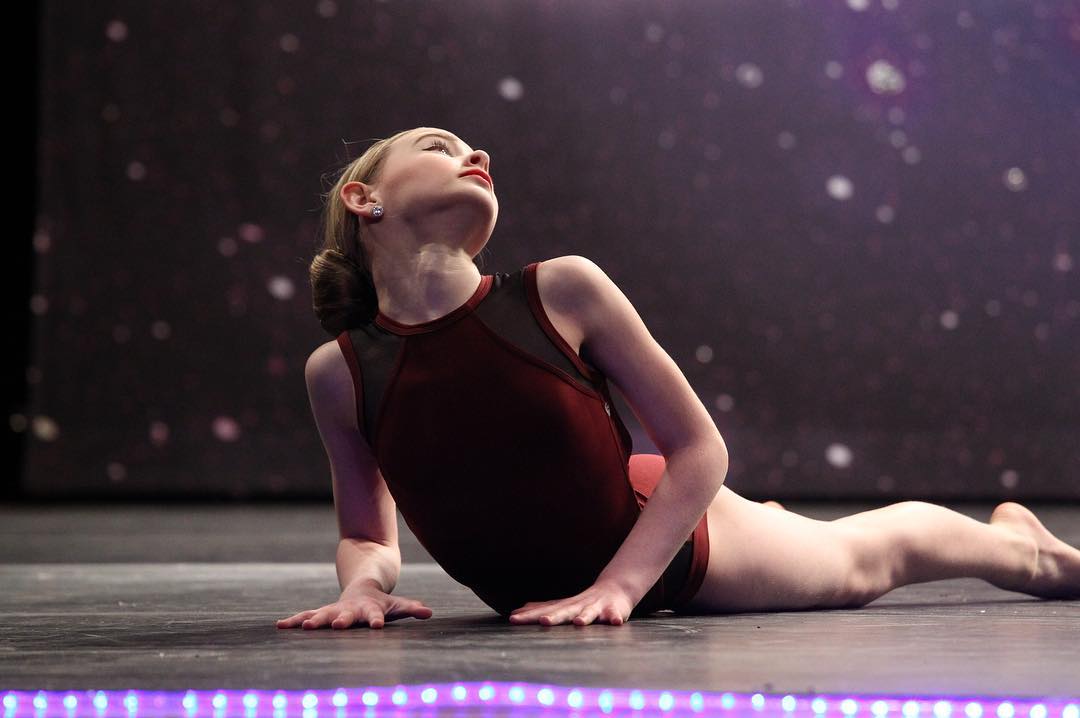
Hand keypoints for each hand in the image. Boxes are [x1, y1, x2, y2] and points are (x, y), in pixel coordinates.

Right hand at [276, 584, 432, 629]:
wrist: (362, 585)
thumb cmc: (382, 603)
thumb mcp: (398, 606)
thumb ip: (412, 609)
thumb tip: (429, 612)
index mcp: (369, 610)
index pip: (374, 616)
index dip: (375, 620)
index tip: (376, 627)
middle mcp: (350, 609)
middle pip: (345, 615)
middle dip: (340, 621)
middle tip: (336, 626)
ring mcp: (334, 610)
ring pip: (321, 614)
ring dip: (313, 620)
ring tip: (302, 626)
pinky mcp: (322, 612)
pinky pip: (306, 616)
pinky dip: (294, 621)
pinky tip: (279, 626)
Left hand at [508, 580, 634, 625]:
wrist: (616, 589)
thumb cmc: (585, 602)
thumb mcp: (563, 605)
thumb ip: (542, 608)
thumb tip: (518, 610)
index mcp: (565, 607)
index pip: (544, 611)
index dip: (529, 616)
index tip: (513, 619)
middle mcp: (578, 606)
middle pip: (564, 612)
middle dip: (554, 617)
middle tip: (543, 621)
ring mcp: (596, 608)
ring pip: (590, 613)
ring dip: (585, 617)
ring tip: (579, 623)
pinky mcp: (614, 611)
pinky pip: (615, 615)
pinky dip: (615, 618)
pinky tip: (615, 622)